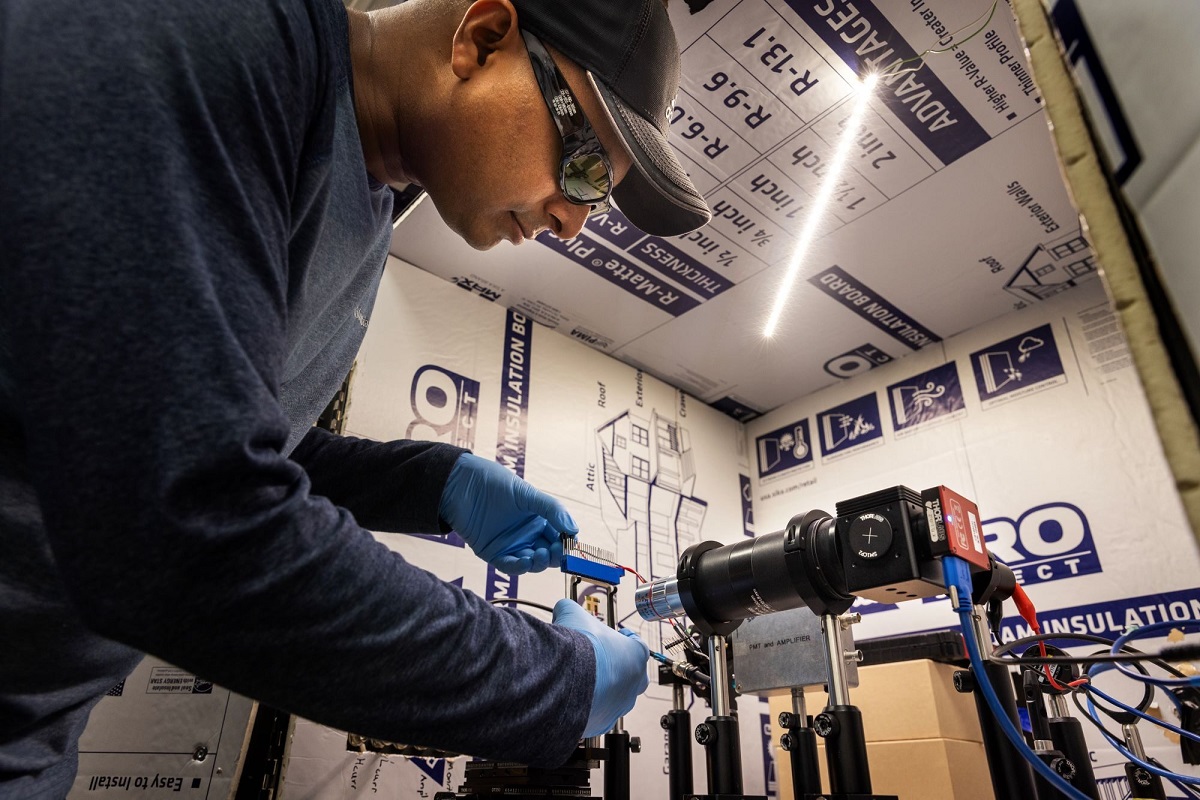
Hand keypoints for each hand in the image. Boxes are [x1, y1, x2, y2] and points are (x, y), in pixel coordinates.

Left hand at [438, 453, 577, 574]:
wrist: (462, 484)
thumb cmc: (495, 484)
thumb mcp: (528, 494)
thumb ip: (552, 510)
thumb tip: (574, 529)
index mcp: (538, 520)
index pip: (559, 536)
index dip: (567, 542)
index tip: (572, 543)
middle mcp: (527, 535)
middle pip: (548, 553)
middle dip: (556, 555)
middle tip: (558, 551)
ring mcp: (511, 545)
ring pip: (532, 563)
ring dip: (540, 562)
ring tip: (542, 554)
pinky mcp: (494, 553)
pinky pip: (510, 566)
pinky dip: (520, 567)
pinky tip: (527, 560)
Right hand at [552, 599, 649, 736]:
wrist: (567, 681)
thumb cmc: (581, 650)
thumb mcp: (573, 614)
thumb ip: (571, 609)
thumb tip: (563, 608)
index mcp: (637, 654)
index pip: (637, 645)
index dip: (624, 640)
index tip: (614, 638)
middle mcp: (635, 682)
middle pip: (631, 674)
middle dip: (617, 667)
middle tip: (599, 660)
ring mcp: (621, 705)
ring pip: (615, 696)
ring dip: (602, 688)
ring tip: (582, 678)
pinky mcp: (603, 721)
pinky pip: (598, 713)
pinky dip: (588, 706)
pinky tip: (574, 695)